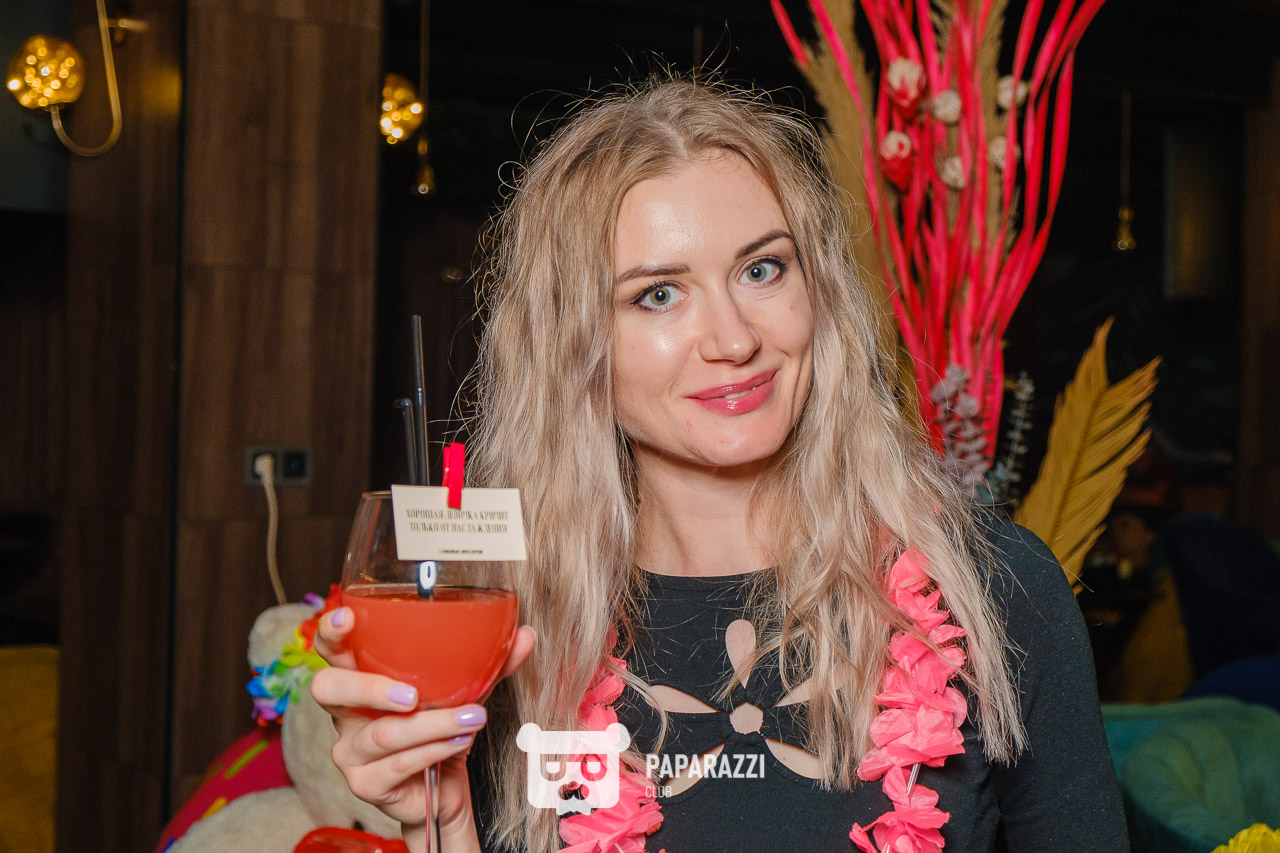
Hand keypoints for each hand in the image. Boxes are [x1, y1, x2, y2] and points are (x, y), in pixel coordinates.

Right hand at [311, 606, 535, 849]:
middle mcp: (346, 712)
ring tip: (472, 718)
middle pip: (328, 689)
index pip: (330, 649)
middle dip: (368, 687)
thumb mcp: (464, 691)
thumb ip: (490, 664)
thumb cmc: (441, 728)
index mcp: (359, 676)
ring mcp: (350, 750)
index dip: (331, 632)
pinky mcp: (365, 783)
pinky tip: (459, 742)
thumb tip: (524, 635)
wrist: (443, 789)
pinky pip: (397, 765)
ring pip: (382, 733)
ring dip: (433, 724)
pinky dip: (434, 750)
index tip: (348, 618)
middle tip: (411, 694)